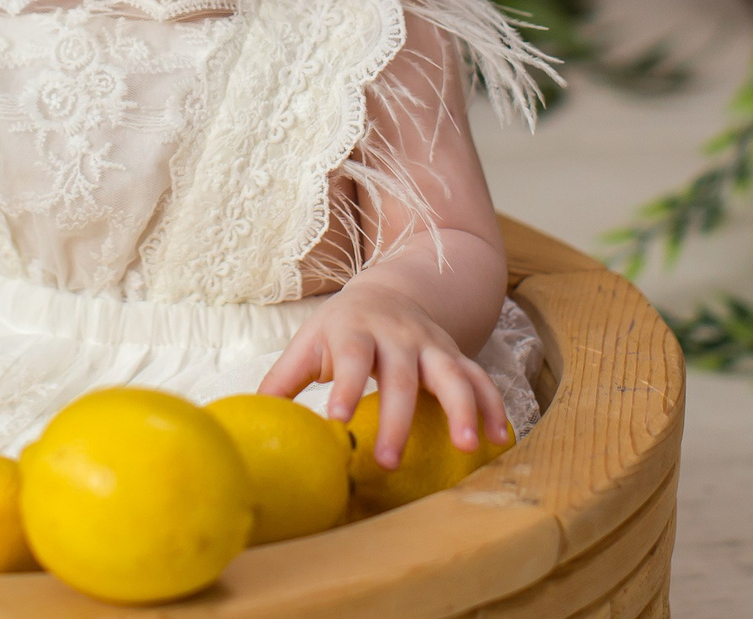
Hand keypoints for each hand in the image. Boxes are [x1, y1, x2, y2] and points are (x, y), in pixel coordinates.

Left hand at [258, 278, 508, 468]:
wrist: (391, 292)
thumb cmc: (341, 329)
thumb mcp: (308, 343)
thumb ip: (283, 380)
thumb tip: (251, 417)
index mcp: (355, 332)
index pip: (350, 358)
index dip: (345, 387)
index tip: (336, 421)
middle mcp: (398, 336)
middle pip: (401, 377)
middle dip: (397, 419)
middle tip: (390, 460)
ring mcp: (432, 346)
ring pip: (452, 374)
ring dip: (462, 409)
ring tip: (469, 446)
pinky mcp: (456, 357)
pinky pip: (480, 378)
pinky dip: (492, 404)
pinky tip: (500, 437)